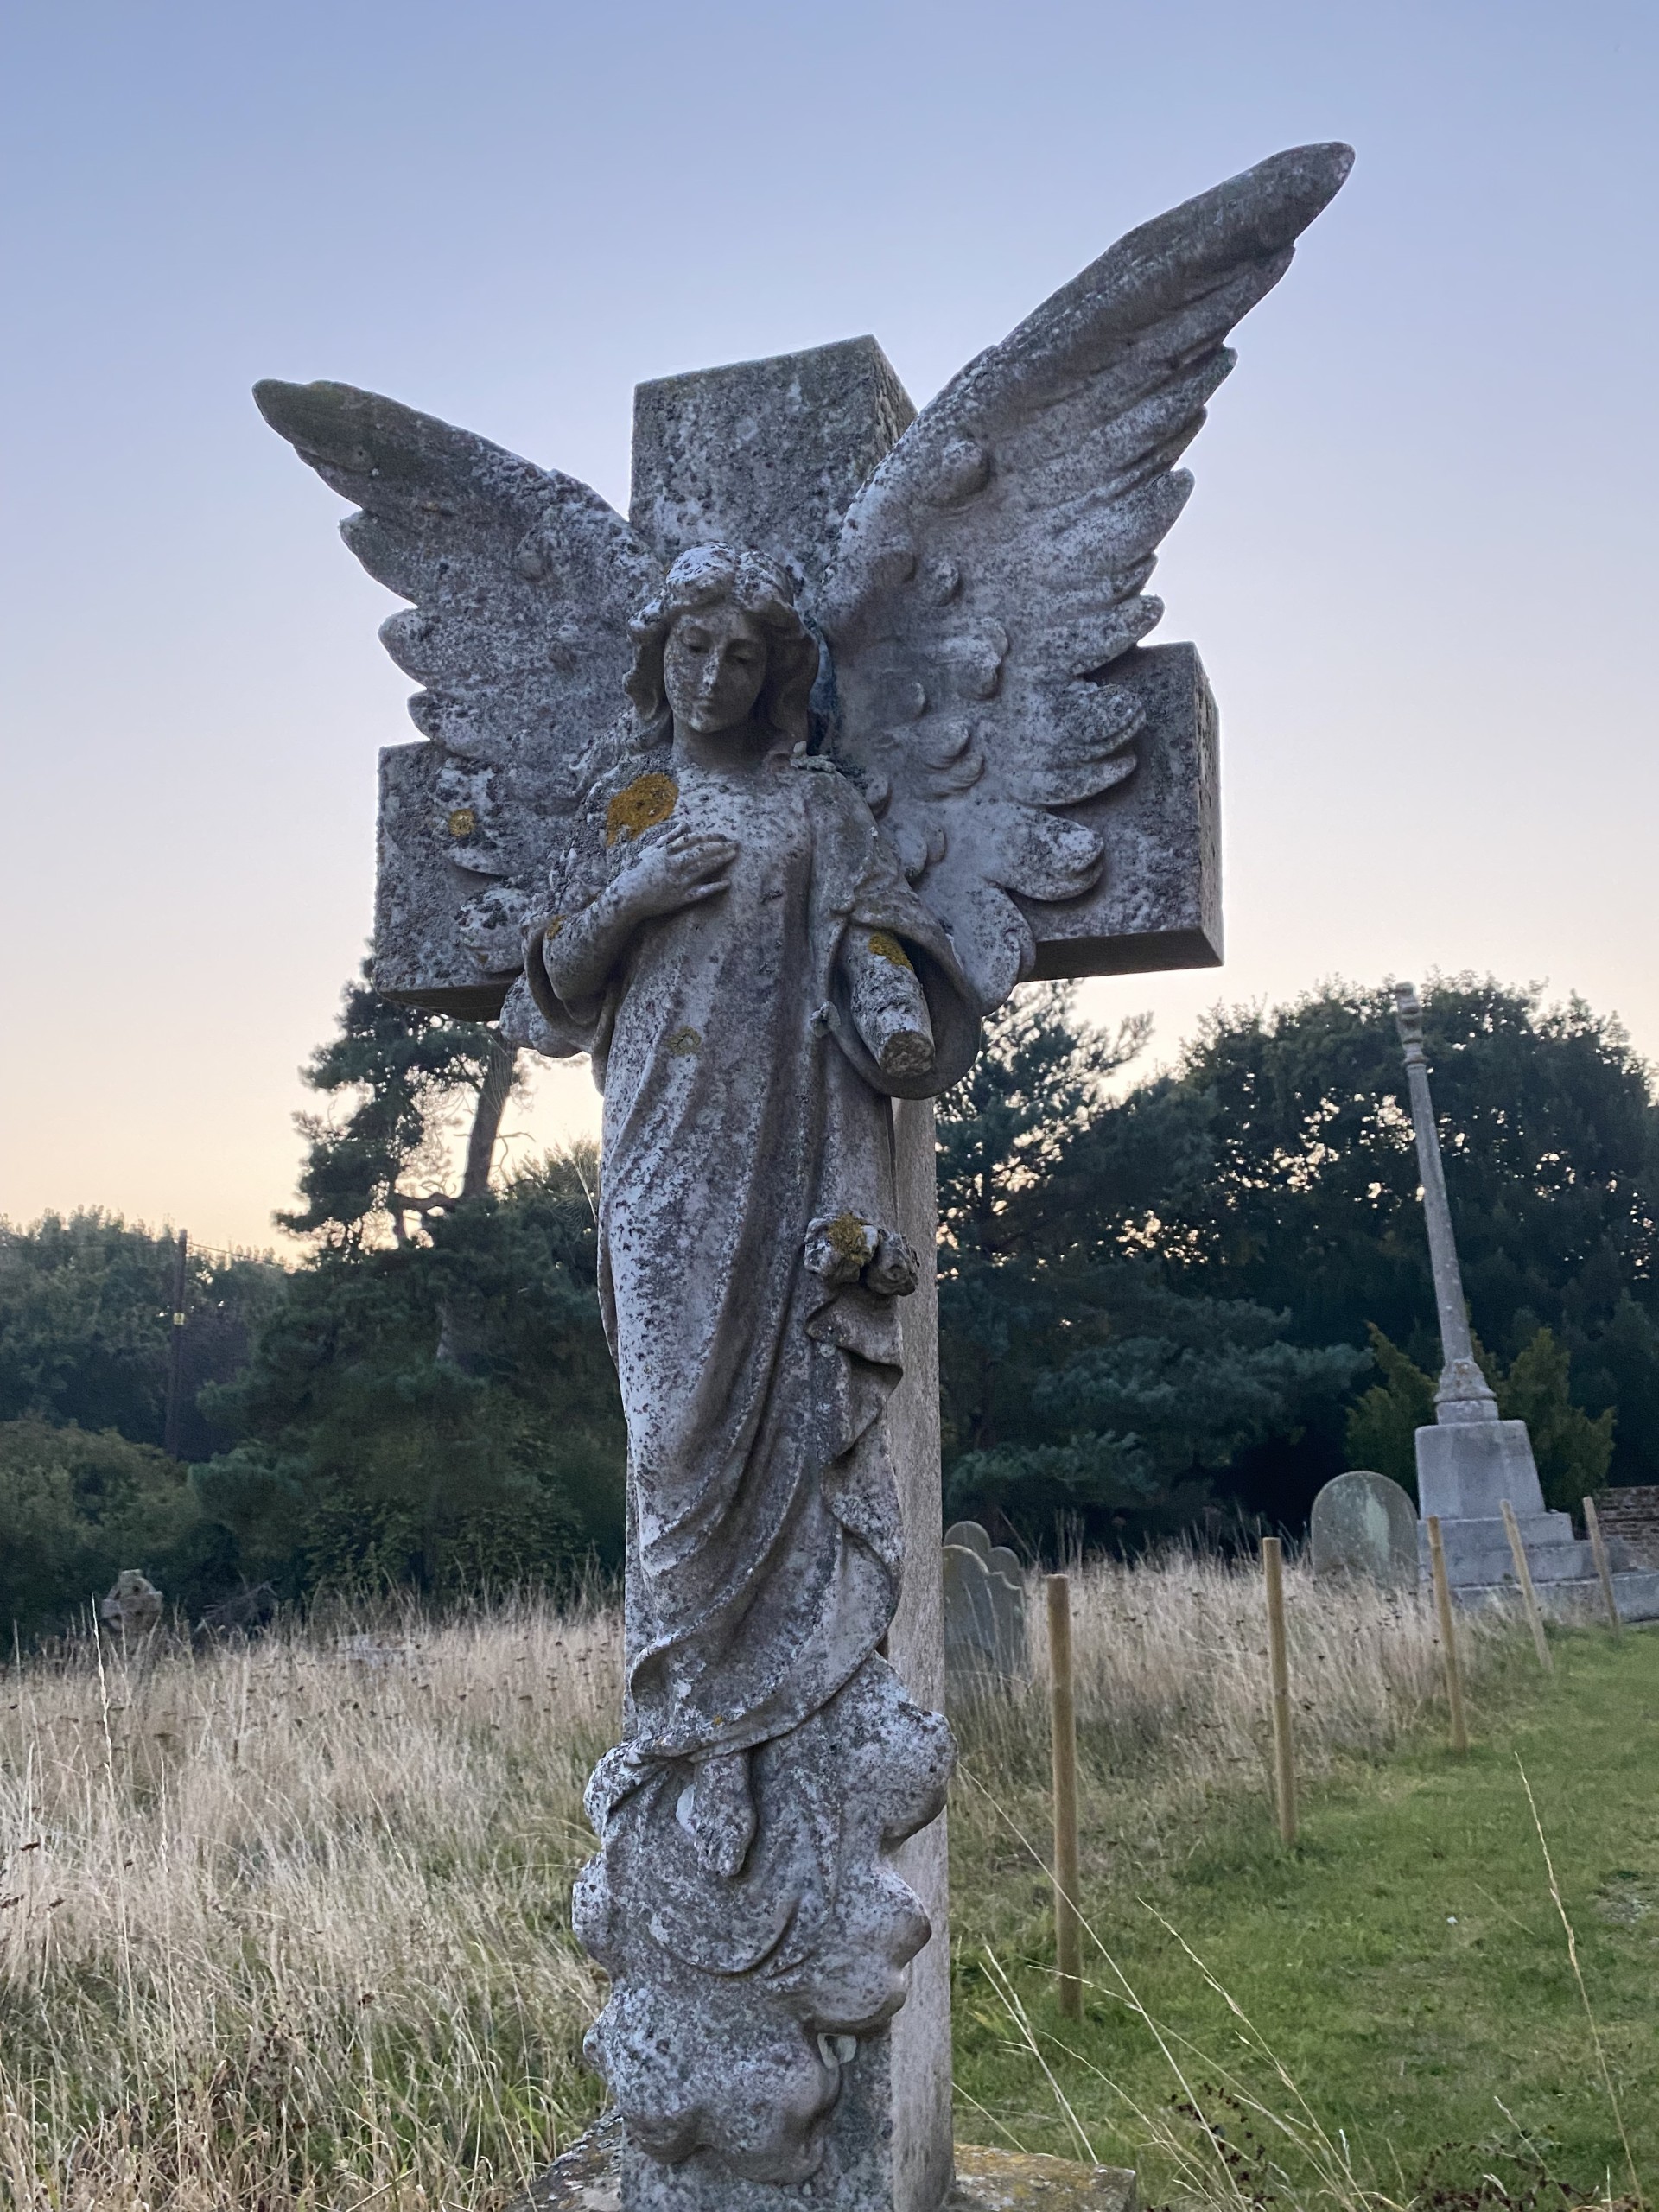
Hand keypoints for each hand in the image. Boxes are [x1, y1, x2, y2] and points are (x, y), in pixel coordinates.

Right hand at [612, 830, 736, 920]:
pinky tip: (727, 883)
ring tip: (733, 855)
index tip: (723, 835)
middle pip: (701, 852)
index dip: (710, 837)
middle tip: (736, 843)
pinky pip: (700, 892)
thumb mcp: (652, 850)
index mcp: (667, 852)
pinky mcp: (681, 898)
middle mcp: (674, 865)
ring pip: (703, 868)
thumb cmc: (639, 871)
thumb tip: (685, 824)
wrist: (629, 896)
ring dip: (719, 861)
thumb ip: (670, 837)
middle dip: (720, 847)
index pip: (693, 841)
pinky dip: (713, 887)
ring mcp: (678, 881)